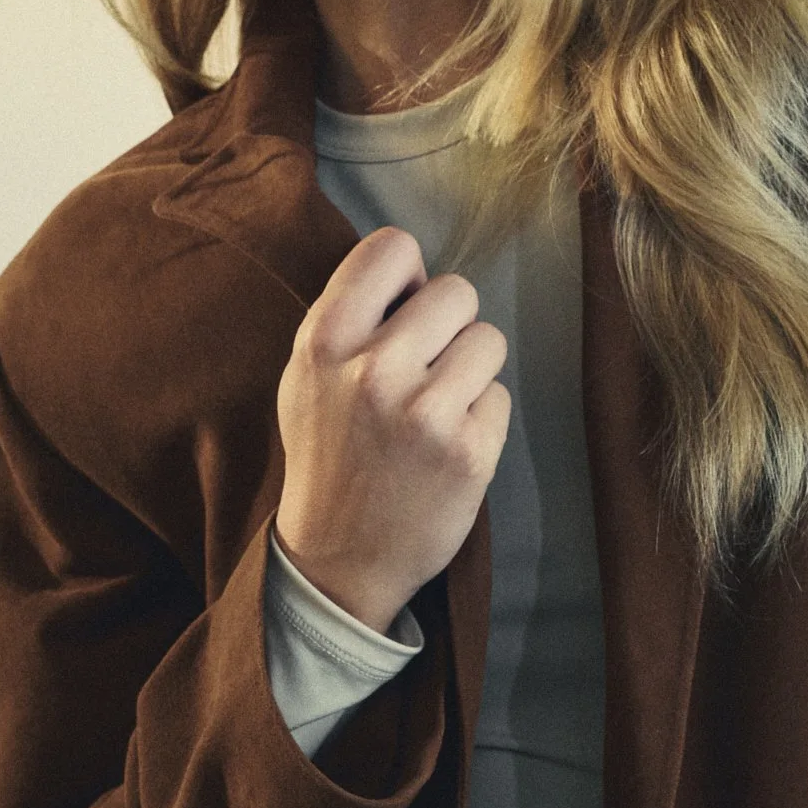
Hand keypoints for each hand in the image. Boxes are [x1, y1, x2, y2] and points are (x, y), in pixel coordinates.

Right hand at [274, 225, 510, 632]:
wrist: (338, 560)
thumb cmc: (329, 457)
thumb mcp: (308, 376)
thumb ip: (352, 317)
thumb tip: (416, 276)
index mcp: (325, 340)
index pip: (393, 247)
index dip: (408, 277)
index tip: (403, 312)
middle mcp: (373, 369)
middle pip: (457, 291)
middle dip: (449, 326)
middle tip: (426, 371)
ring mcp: (425, 413)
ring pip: (488, 340)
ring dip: (471, 371)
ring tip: (435, 411)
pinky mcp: (469, 452)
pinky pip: (500, 396)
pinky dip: (481, 420)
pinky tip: (447, 450)